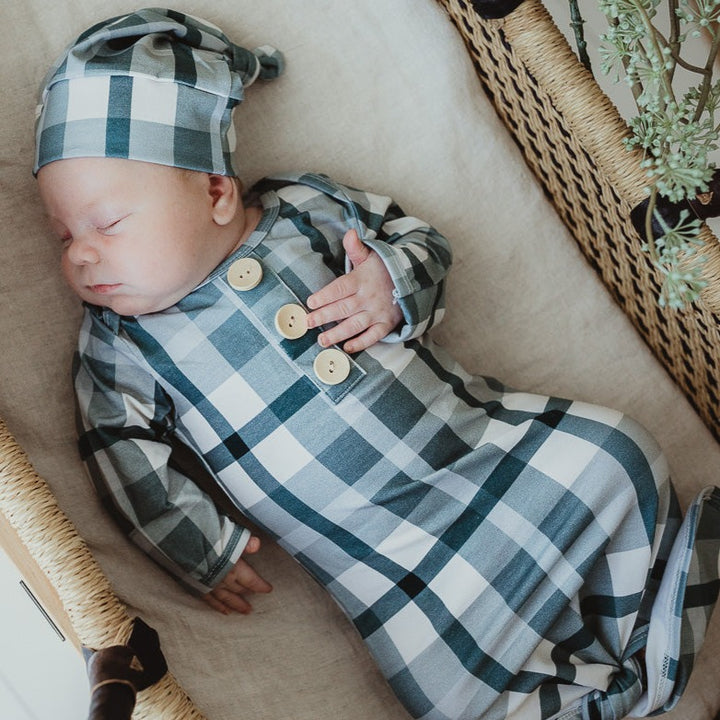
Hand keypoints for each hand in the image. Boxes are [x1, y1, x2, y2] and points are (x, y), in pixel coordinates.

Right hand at [203, 536, 271, 614]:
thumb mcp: (228, 532)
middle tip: (255, 603)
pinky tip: (223, 611)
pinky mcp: (196, 586)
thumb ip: (243, 540)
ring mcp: (209, 584)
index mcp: (233, 566)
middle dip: (247, 595)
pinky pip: (209, 600)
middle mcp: (223, 579)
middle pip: (239, 590)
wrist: (179, 543)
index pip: (251, 580)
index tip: (269, 590)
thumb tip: (257, 545)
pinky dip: (217, 606)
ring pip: (226, 598)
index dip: (260, 585)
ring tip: (245, 611)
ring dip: (236, 604)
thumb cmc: (205, 535)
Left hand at [306, 229, 402, 352]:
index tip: (311, 302)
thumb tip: (349, 233)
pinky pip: (373, 336)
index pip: (340, 288)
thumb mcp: (370, 255)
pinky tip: (347, 347)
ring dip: (337, 334)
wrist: (412, 279)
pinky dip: (360, 343)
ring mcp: (378, 312)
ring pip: (355, 325)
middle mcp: (368, 298)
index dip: (325, 295)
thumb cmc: (384, 268)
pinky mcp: (386, 324)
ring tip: (322, 340)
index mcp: (362, 280)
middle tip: (308, 323)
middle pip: (343, 308)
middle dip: (324, 316)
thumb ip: (355, 248)